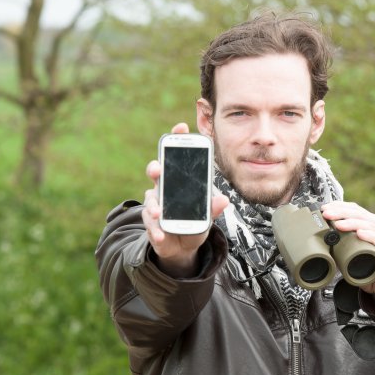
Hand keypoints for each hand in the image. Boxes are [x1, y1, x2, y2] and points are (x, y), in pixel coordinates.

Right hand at [142, 122, 228, 277]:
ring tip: (159, 213)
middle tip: (158, 169)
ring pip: (150, 198)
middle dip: (156, 168)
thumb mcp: (207, 215)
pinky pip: (150, 223)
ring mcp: (156, 204)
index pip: (177, 156)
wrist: (183, 247)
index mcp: (179, 181)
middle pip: (157, 172)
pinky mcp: (151, 222)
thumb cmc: (193, 222)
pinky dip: (156, 230)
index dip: (177, 140)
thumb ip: (213, 207)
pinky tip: (161, 235)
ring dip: (154, 205)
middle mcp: (164, 188)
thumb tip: (223, 199)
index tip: (181, 127)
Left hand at [321, 201, 374, 308]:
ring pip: (369, 225)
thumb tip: (322, 239)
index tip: (325, 208)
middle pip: (360, 214)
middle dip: (341, 212)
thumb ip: (344, 242)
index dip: (340, 206)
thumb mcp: (355, 250)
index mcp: (374, 224)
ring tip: (338, 225)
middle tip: (327, 214)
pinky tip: (359, 233)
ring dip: (351, 223)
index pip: (356, 209)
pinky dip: (369, 235)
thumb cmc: (371, 266)